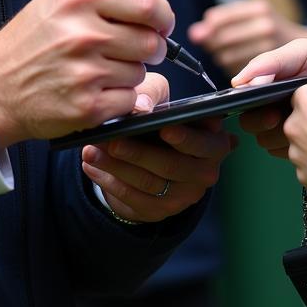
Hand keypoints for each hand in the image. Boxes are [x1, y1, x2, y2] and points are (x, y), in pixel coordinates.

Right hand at [0, 0, 174, 148]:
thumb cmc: (26, 43)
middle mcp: (83, 34)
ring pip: (140, 72)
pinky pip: (129, 100)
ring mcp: (86, 72)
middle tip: (137, 50)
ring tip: (104, 70)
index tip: (161, 23)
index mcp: (79, 0)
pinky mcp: (87, 107)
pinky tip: (99, 91)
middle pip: (151, 41)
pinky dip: (121, 99)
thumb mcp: (52, 1)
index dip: (163, 15)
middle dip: (151, 48)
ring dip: (131, 74)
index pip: (147, 3)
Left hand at [80, 88, 237, 223]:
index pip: (205, 145)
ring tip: (92, 149)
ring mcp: (182, 197)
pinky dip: (108, 181)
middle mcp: (204, 174)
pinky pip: (131, 198)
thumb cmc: (164, 119)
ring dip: (116, 166)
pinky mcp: (159, 211)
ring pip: (147, 183)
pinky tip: (91, 165)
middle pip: (170, 166)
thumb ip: (154, 96)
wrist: (159, 155)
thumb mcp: (163, 100)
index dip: (186, 138)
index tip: (164, 128)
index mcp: (214, 144)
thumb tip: (140, 106)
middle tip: (114, 140)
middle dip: (139, 153)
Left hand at [188, 0, 306, 73]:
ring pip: (225, 56)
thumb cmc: (271, 28)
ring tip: (230, 51)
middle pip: (220, 38)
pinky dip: (231, 67)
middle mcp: (265, 25)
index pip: (218, 19)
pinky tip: (240, 61)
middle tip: (215, 44)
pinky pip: (234, 69)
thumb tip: (194, 33)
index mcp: (260, 8)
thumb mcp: (253, 14)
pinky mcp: (267, 66)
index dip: (207, 28)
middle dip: (212, 43)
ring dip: (221, 56)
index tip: (202, 32)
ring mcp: (268, 47)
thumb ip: (223, 20)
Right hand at [229, 38, 306, 157]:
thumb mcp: (294, 53)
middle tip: (279, 117)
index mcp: (261, 88)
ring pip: (266, 141)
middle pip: (251, 126)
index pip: (243, 106)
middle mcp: (267, 107)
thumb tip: (239, 82)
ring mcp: (281, 124)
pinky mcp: (295, 139)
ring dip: (280, 136)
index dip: (252, 112)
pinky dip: (295, 145)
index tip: (270, 112)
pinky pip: (285, 151)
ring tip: (301, 124)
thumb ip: (267, 63)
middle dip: (263, 124)